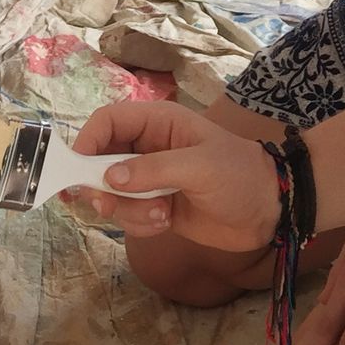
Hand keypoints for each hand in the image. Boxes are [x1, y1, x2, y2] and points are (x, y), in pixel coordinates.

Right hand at [73, 100, 280, 250]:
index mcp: (157, 122)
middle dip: (100, 186)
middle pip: (99, 160)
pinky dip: (140, 224)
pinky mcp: (154, 207)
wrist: (268, 211)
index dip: (86, 142)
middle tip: (107, 205)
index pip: (107, 121)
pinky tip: (167, 222)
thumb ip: (153, 170)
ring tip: (161, 214)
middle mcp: (146, 148)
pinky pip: (127, 216)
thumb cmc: (238, 175)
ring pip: (112, 194)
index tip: (76, 172)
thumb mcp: (199, 167)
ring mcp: (149, 180)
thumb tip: (109, 179)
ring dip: (128, 210)